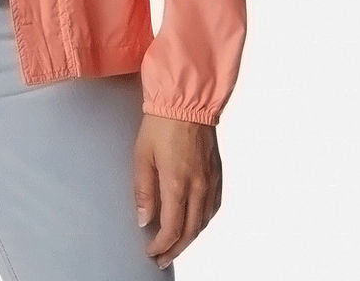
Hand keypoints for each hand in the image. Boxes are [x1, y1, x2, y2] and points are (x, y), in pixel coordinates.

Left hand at [133, 113, 221, 270]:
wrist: (186, 101)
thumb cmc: (160, 124)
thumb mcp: (142, 155)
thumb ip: (143, 190)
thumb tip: (144, 220)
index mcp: (178, 184)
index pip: (172, 229)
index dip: (161, 246)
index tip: (150, 251)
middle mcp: (198, 187)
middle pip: (189, 232)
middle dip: (175, 250)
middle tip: (161, 259)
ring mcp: (210, 182)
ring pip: (203, 223)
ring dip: (189, 238)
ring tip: (174, 245)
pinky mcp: (216, 175)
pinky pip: (212, 208)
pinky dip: (202, 222)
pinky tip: (193, 223)